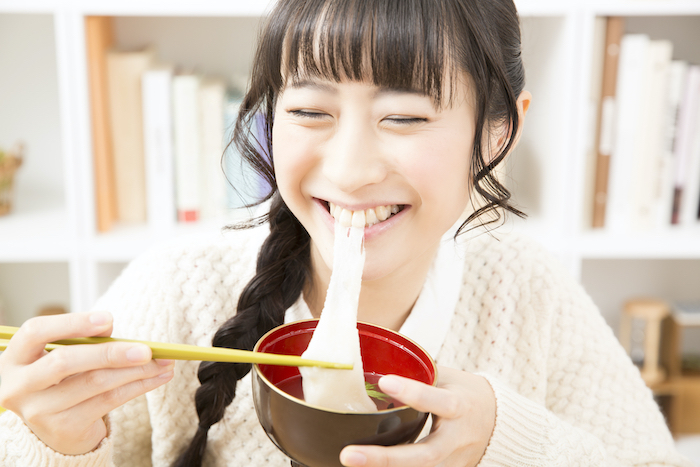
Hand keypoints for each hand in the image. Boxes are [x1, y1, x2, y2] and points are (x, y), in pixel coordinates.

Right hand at [0, 311, 173, 454]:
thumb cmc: (65, 379)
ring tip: (163, 361)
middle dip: (111, 353)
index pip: (35, 332)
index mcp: (16, 358)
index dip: (71, 323)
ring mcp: (39, 411)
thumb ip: (85, 340)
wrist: (58, 426)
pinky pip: (108, 401)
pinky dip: (138, 386)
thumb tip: (108, 326)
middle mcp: (19, 385)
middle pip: (65, 362)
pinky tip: (157, 377)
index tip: (108, 319)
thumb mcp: (67, 355)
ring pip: (95, 383)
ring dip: (136, 370)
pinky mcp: (63, 428)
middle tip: (147, 349)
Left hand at [340, 367, 495, 466]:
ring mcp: (451, 462)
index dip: (412, 393)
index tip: (384, 382)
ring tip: (349, 460)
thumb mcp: (449, 378)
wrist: (499, 423)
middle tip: (348, 455)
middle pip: (421, 455)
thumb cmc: (467, 394)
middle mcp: (455, 440)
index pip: (437, 401)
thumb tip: (379, 360)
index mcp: (460, 407)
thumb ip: (419, 374)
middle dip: (383, 458)